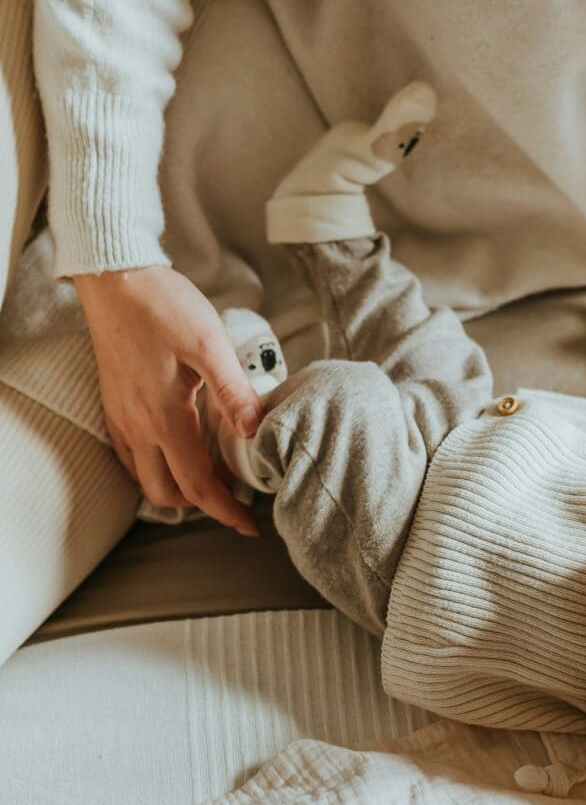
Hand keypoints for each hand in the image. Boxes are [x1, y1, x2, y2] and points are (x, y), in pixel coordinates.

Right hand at [73, 265, 262, 537]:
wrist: (116, 280)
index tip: (250, 525)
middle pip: (166, 492)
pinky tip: (176, 449)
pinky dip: (154, 465)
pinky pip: (130, 453)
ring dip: (175, 486)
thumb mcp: (209, 343)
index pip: (198, 485)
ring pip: (144, 476)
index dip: (225, 511)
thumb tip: (254, 430)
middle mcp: (138, 426)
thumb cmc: (164, 307)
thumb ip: (233, 390)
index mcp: (165, 418)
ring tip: (212, 477)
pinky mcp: (113, 403)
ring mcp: (121, 416)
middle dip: (200, 506)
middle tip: (235, 500)